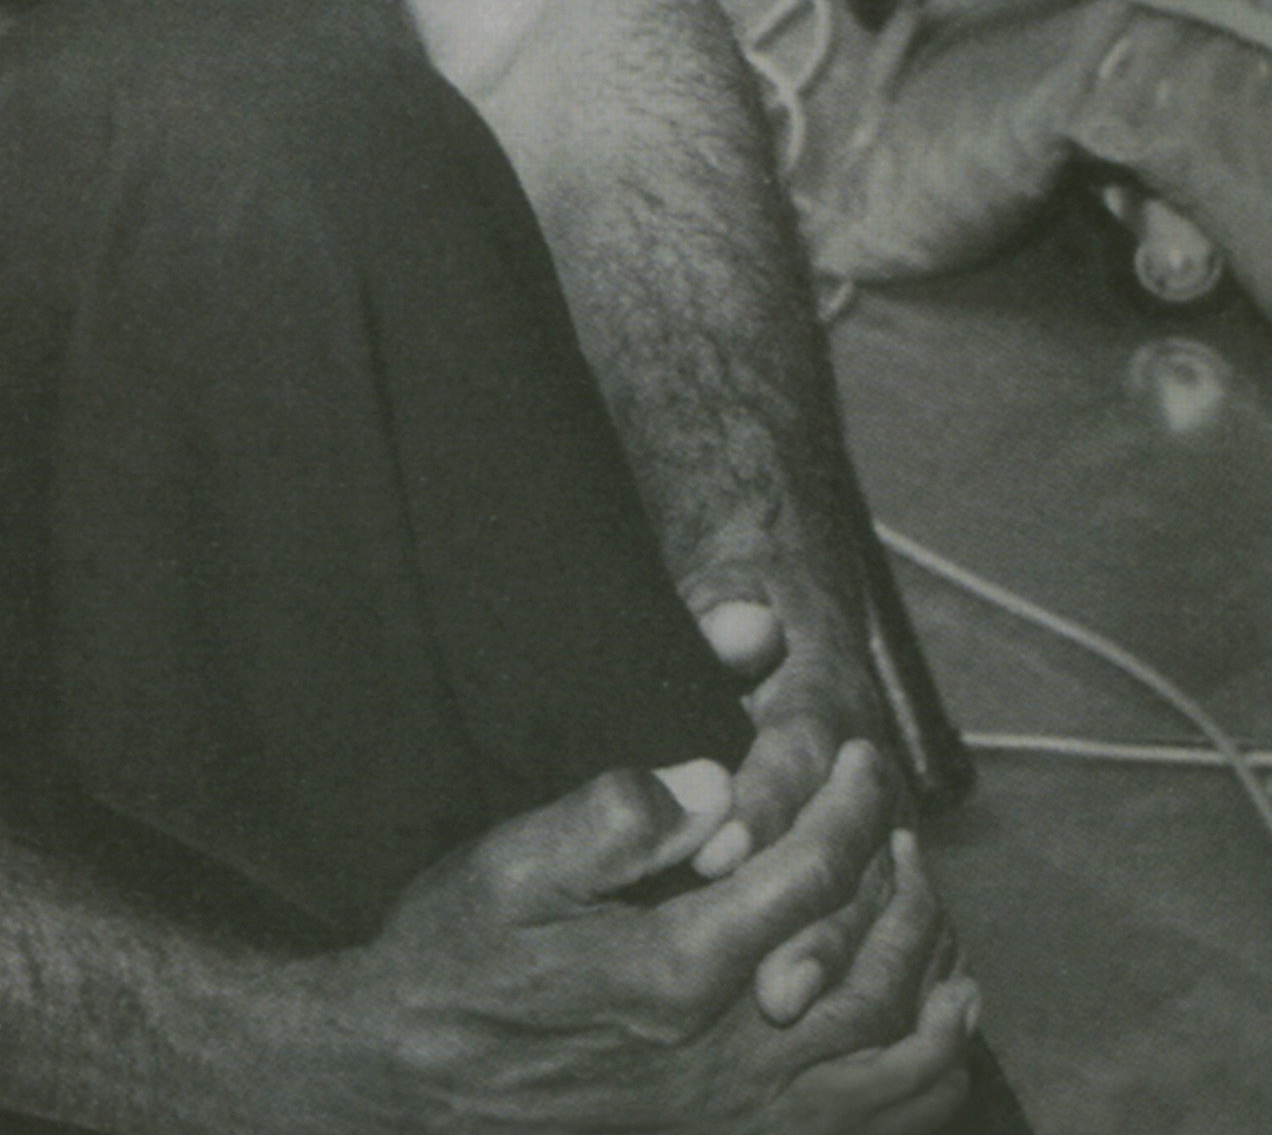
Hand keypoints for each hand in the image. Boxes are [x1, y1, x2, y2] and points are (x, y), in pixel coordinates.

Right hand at [328, 744, 975, 1131]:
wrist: (426, 1071)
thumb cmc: (461, 955)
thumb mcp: (509, 865)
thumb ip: (613, 819)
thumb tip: (715, 783)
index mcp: (678, 967)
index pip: (809, 875)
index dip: (848, 805)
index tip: (858, 753)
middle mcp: (730, 1048)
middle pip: (871, 960)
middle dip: (900, 875)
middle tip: (893, 811)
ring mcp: (745, 1106)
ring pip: (895, 1045)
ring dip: (928, 963)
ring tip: (924, 894)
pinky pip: (879, 1116)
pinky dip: (930, 1064)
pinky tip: (941, 1016)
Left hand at [688, 575, 939, 1028]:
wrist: (795, 607)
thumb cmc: (746, 603)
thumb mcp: (732, 584)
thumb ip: (729, 608)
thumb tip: (746, 623)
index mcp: (825, 699)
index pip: (799, 758)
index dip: (764, 807)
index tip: (717, 856)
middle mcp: (867, 769)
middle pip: (851, 853)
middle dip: (813, 922)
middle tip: (769, 985)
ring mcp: (883, 820)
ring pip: (880, 906)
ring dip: (842, 963)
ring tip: (789, 1012)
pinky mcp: (885, 862)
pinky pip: (902, 934)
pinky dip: (882, 983)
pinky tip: (841, 1036)